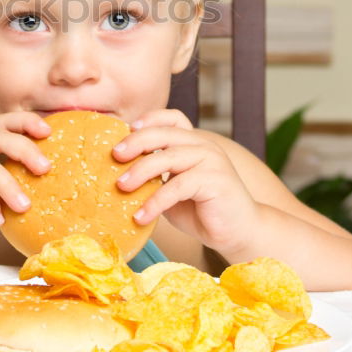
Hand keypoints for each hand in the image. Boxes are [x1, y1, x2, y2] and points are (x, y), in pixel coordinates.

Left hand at [112, 109, 261, 257]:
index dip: (150, 118)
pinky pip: (178, 186)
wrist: (237, 233)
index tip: (127, 129)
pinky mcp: (216, 180)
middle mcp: (204, 146)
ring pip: (168, 158)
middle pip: (165, 134)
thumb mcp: (171, 189)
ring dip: (140, 172)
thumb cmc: (201, 211)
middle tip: (114, 156)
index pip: (173, 117)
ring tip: (120, 187)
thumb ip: (154, 177)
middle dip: (136, 142)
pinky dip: (155, 201)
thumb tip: (117, 173)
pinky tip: (140, 216)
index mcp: (194, 143)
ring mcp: (212, 161)